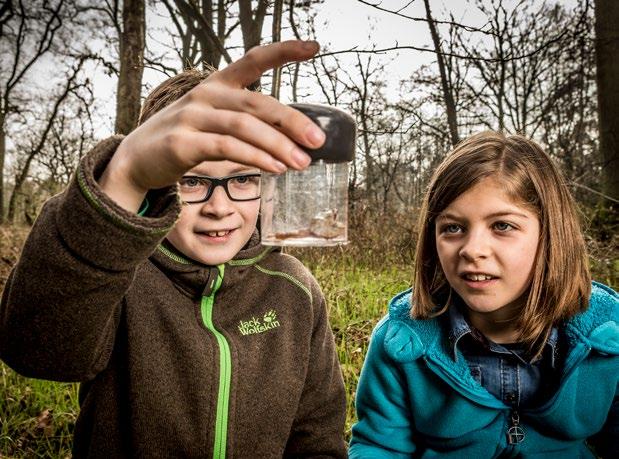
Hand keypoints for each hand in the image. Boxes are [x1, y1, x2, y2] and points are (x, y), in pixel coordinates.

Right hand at [99, 40, 323, 211]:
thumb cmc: (184, 141)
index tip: (314, 48)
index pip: (253, 60)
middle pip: (257, 103)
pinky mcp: (182, 143)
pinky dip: (255, 158)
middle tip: (319, 140)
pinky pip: (226, 148)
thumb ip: (248, 127)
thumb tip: (294, 143)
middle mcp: (206, 95)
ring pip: (244, 127)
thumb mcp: (215, 125)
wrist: (136, 161)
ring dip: (278, 145)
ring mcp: (192, 116)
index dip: (284, 52)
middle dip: (292, 121)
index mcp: (216, 85)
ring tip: (302, 162)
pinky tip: (275, 168)